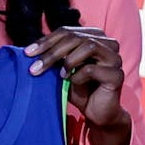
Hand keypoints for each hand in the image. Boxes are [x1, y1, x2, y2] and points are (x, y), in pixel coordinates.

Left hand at [26, 26, 130, 144]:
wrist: (97, 113)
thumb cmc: (80, 89)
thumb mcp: (63, 69)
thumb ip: (54, 57)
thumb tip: (30, 50)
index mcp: (95, 36)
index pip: (67, 31)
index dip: (46, 41)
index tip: (27, 53)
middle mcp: (108, 43)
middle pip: (76, 37)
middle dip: (52, 52)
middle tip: (35, 67)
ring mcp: (115, 58)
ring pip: (88, 46)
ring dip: (68, 61)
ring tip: (59, 76)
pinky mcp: (117, 75)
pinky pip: (93, 69)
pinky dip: (78, 76)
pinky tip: (73, 83)